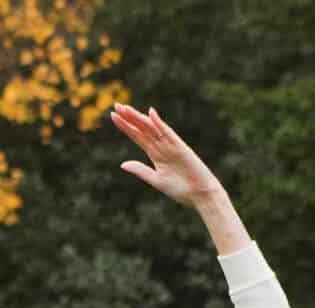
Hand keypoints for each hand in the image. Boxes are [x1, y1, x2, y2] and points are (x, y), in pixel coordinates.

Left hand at [110, 104, 225, 207]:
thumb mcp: (156, 180)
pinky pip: (168, 133)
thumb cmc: (181, 190)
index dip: (126, 127)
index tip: (113, 116)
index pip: (138, 137)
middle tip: (116, 106)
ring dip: (139, 118)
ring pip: (152, 128)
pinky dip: (159, 123)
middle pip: (143, 129)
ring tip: (125, 109)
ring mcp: (171, 146)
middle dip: (129, 118)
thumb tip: (122, 163)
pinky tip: (150, 114)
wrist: (201, 196)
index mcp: (156, 155)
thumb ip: (141, 170)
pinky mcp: (180, 148)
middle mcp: (162, 147)